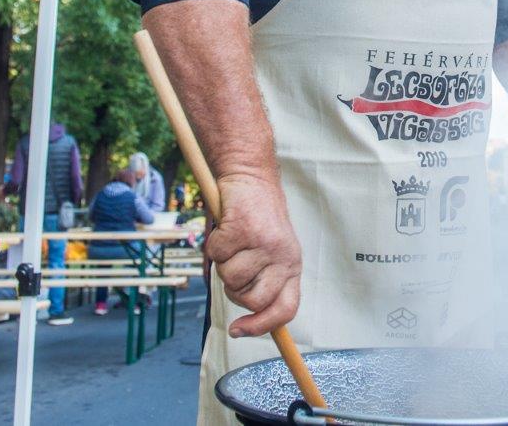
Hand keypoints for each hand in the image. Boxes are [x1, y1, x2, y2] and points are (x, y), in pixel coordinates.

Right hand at [206, 173, 301, 337]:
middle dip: (235, 290)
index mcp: (292, 265)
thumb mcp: (272, 251)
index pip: (286, 309)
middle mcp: (283, 257)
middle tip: (235, 265)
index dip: (262, 327)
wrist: (251, 177)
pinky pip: (216, 255)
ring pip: (230, 279)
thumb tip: (245, 323)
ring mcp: (263, 245)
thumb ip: (264, 281)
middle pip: (251, 301)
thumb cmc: (258, 218)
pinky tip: (227, 227)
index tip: (239, 330)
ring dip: (224, 263)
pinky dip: (214, 244)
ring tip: (235, 241)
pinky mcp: (241, 231)